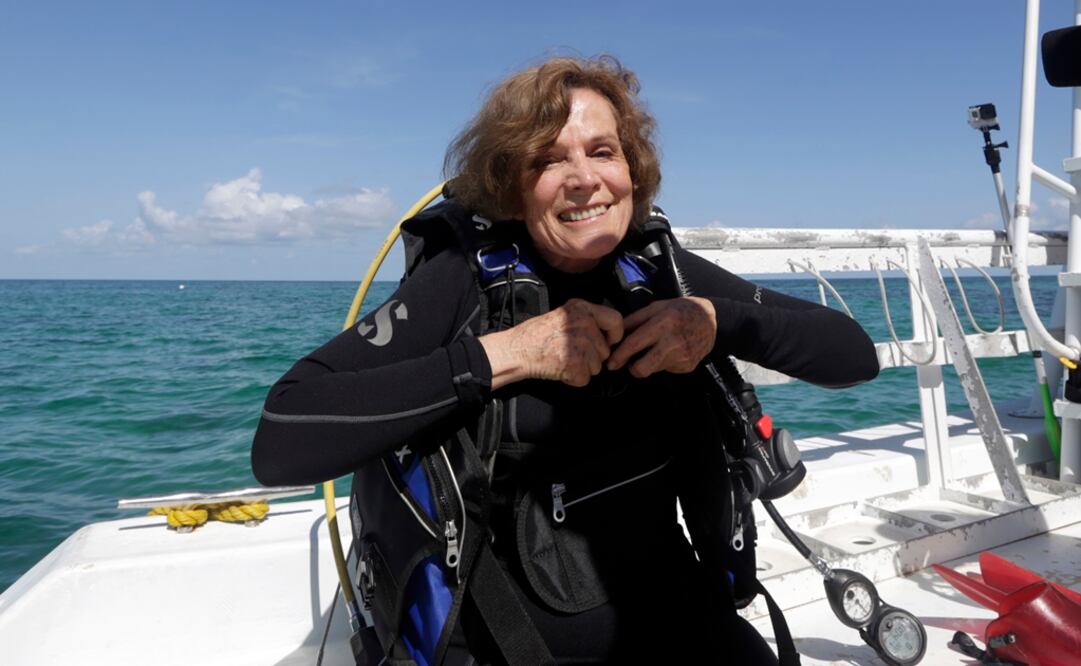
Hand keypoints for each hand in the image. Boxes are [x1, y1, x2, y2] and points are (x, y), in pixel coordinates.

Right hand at [479, 298, 623, 388]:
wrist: (517, 349)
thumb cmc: (537, 334)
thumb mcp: (564, 314)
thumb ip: (586, 319)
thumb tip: (608, 333)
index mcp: (582, 308)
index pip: (616, 320)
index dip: (615, 335)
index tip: (608, 342)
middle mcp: (583, 323)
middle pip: (605, 350)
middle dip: (592, 357)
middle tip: (570, 352)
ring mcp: (580, 343)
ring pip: (597, 366)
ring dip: (582, 369)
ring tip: (562, 359)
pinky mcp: (574, 363)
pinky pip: (585, 379)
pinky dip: (573, 379)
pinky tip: (559, 369)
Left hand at [606, 297, 716, 377]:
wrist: (712, 320)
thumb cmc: (681, 310)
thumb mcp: (657, 307)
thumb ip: (635, 319)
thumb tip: (616, 333)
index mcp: (663, 323)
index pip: (635, 344)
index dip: (620, 355)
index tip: (611, 363)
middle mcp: (673, 341)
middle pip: (643, 367)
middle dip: (632, 368)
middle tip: (631, 363)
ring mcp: (682, 356)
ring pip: (654, 370)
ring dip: (650, 363)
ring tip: (657, 350)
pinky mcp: (688, 366)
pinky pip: (667, 369)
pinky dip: (664, 362)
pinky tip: (671, 351)